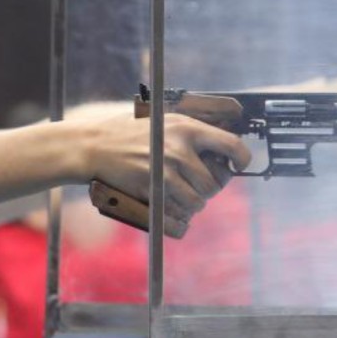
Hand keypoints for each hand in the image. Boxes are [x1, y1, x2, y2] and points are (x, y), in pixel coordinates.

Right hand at [77, 114, 250, 236]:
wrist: (94, 147)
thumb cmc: (126, 133)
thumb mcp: (163, 121)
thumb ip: (190, 132)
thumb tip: (219, 148)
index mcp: (187, 128)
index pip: (232, 144)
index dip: (242, 158)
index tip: (238, 165)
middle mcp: (180, 149)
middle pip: (215, 182)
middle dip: (211, 189)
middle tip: (202, 187)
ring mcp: (166, 171)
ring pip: (198, 200)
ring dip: (195, 204)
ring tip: (186, 199)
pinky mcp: (152, 189)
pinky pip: (178, 211)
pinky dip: (180, 216)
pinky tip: (175, 210)